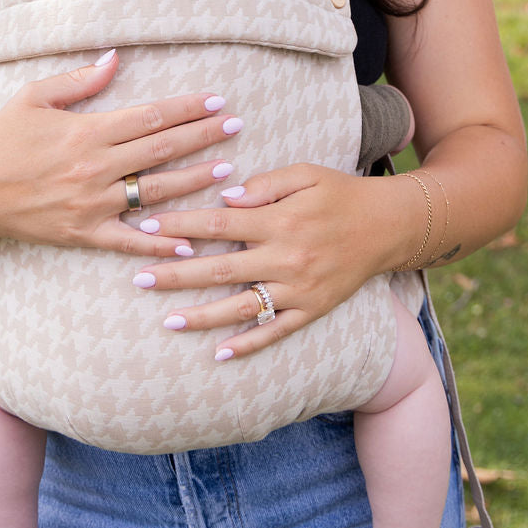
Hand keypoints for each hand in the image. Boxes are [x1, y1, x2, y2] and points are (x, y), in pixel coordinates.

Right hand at [0, 51, 243, 259]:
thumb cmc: (2, 139)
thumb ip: (78, 80)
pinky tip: (188, 244)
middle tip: (236, 126)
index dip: (187, 108)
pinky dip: (159, 244)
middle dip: (203, 136)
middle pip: (162, 149)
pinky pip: (129, 241)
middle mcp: (94, 168)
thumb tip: (116, 58)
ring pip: (155, 192)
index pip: (150, 116)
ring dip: (194, 180)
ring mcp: (92, 204)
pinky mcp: (84, 234)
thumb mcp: (34, 97)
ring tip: (227, 169)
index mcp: (86, 132)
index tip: (217, 101)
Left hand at [127, 163, 397, 356]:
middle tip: (139, 277)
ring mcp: (299, 288)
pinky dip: (247, 343)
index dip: (181, 227)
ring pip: (242, 307)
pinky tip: (219, 353)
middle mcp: (287, 258)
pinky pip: (275, 331)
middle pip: (221, 270)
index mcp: (281, 220)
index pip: (220, 225)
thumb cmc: (339, 193)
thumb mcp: (305, 174)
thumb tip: (223, 197)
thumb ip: (264, 185)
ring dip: (202, 316)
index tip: (148, 228)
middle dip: (177, 274)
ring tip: (167, 322)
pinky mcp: (312, 310)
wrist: (387, 226)